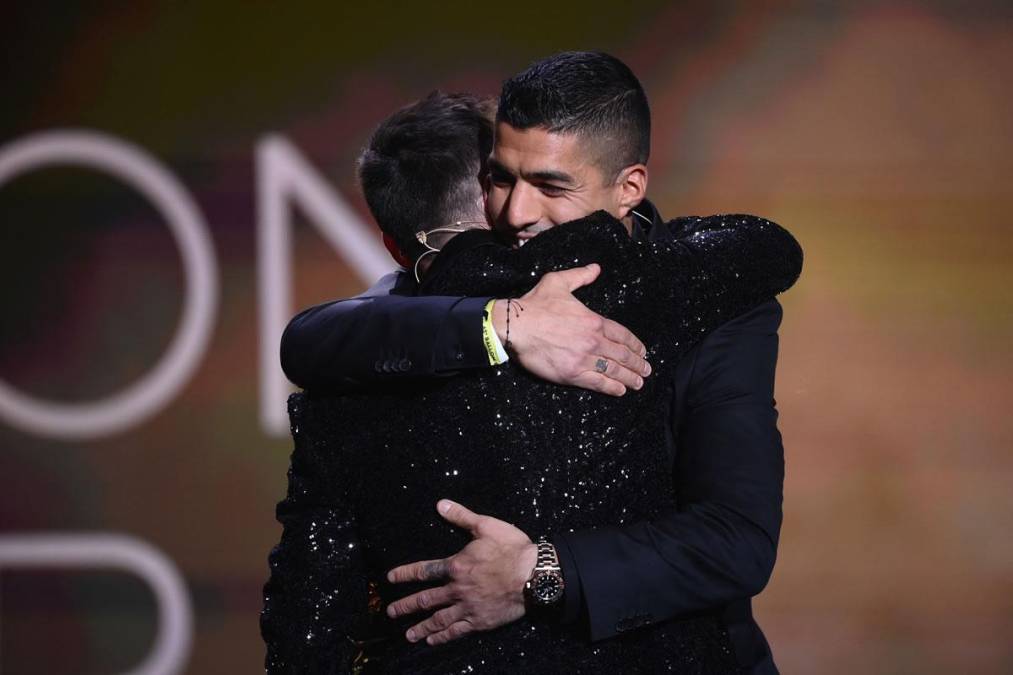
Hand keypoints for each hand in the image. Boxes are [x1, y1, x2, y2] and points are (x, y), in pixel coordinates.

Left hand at [386, 500, 537, 645]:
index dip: (405, 574)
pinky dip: (443, 636)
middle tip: (390, 612)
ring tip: (407, 634)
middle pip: (426, 599)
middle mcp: (458, 589)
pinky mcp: (480, 621)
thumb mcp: (486, 526)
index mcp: (457, 565)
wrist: (534, 576)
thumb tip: (441, 504)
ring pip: (439, 619)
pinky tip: (433, 640)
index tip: (390, 579)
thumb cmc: (512, 549)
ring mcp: (468, 607)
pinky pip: (457, 631)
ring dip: (421, 626)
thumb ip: (461, 517)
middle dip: (406, 606)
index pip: (424, 571)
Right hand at [491, 263, 650, 395]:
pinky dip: (612, 388)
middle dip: (637, 364)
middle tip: (646, 370)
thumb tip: (596, 268)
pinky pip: (598, 383)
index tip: (643, 351)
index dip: (635, 345)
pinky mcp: (572, 374)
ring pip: (614, 370)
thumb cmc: (535, 304)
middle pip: (622, 355)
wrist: (517, 326)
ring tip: (638, 383)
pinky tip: (621, 390)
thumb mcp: (559, 282)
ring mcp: (584, 359)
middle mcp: (594, 341)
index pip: (622, 335)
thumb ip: (580, 276)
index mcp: (594, 321)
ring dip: (630, 377)